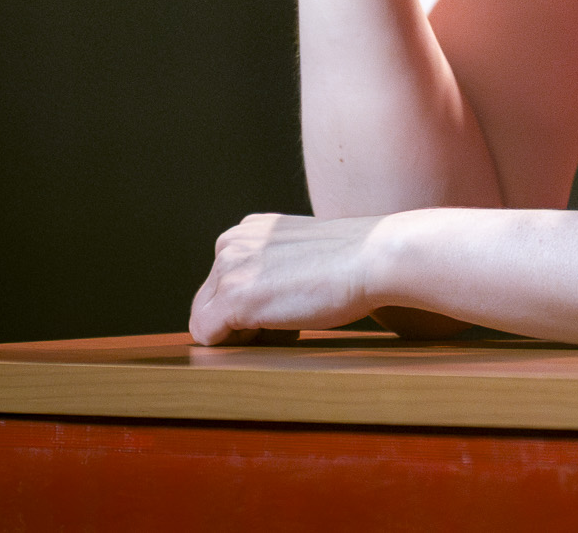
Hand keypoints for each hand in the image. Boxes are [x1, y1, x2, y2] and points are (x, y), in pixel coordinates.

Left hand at [188, 211, 385, 344]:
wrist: (372, 258)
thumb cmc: (350, 262)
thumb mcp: (298, 250)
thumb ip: (272, 263)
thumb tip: (260, 297)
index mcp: (247, 230)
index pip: (223, 280)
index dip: (250, 304)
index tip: (284, 305)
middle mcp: (231, 242)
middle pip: (209, 300)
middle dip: (239, 320)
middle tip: (284, 321)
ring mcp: (229, 269)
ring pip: (205, 319)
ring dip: (238, 332)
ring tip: (283, 324)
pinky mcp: (234, 298)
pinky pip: (206, 335)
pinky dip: (232, 346)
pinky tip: (272, 334)